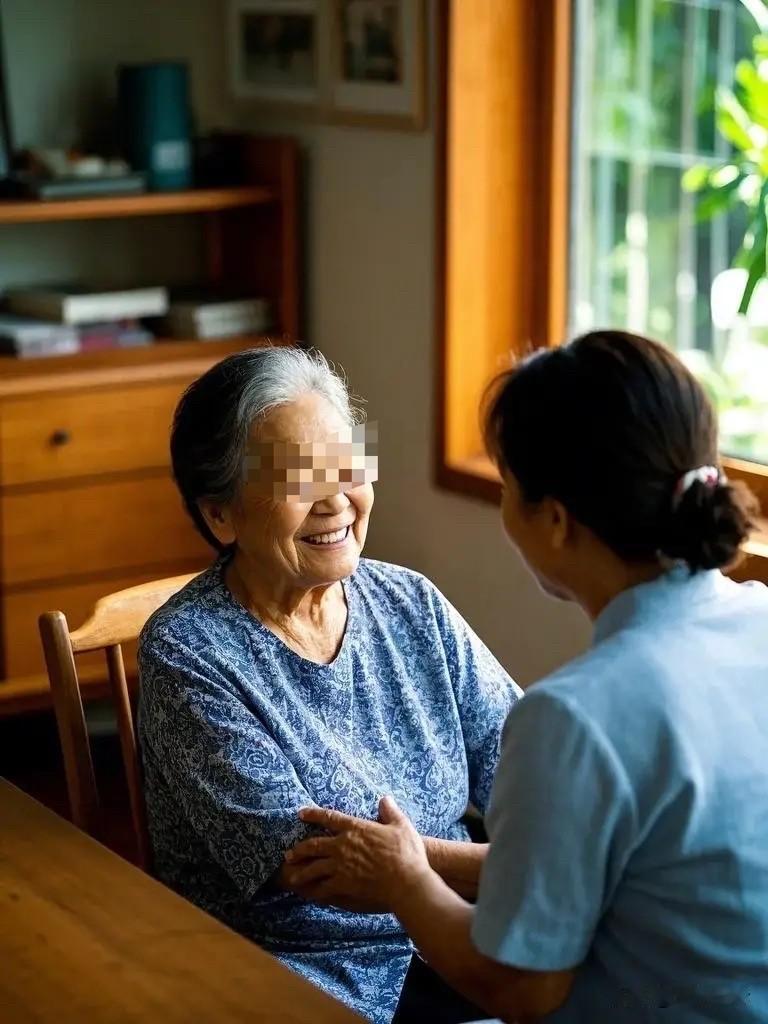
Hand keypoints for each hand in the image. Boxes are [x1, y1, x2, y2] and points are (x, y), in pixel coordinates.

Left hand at [282, 796, 433, 913]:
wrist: (406, 882)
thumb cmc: (406, 853)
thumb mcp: (401, 826)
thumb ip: (390, 811)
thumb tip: (385, 798)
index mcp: (356, 829)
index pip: (329, 818)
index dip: (313, 814)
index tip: (301, 813)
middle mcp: (343, 846)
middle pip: (314, 845)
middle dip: (299, 849)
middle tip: (289, 853)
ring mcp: (340, 867)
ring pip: (313, 868)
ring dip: (301, 872)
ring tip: (291, 876)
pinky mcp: (343, 885)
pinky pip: (322, 887)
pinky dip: (314, 890)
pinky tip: (308, 893)